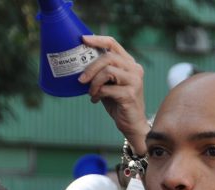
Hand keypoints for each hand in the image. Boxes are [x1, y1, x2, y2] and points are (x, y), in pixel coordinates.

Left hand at [78, 35, 149, 152]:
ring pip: (107, 71)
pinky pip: (107, 89)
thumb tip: (79, 60)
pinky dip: (97, 94)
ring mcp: (135, 81)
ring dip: (94, 82)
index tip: (83, 39)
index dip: (97, 39)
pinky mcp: (130, 94)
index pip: (113, 44)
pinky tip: (96, 100)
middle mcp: (135, 70)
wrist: (132, 124)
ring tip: (91, 92)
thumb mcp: (108, 83)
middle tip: (81, 79)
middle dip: (91, 67)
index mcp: (130, 63)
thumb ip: (101, 71)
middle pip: (108, 57)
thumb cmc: (118, 102)